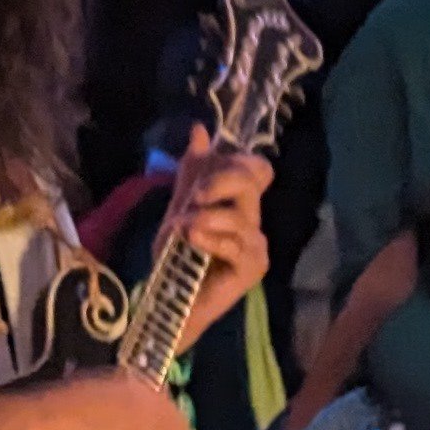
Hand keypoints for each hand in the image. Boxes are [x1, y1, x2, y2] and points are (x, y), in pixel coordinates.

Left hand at [160, 127, 269, 343]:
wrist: (172, 300)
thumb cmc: (177, 258)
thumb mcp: (179, 206)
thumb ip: (191, 172)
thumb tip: (200, 130)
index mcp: (239, 203)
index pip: (257, 168)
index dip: (237, 160)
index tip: (205, 169)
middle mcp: (253, 220)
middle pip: (252, 179)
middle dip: (219, 180)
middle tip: (194, 196)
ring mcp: (256, 244)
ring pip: (239, 213)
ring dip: (205, 216)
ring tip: (182, 228)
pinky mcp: (253, 267)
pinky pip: (234, 242)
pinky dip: (210, 238)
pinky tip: (192, 240)